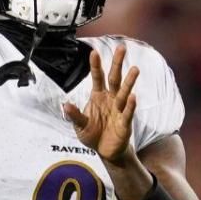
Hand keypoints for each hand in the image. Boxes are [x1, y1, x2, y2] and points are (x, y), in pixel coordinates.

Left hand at [63, 45, 138, 164]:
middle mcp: (111, 99)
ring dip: (129, 81)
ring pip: (124, 92)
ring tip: (135, 69)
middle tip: (122, 48)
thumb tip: (65, 106)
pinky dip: (130, 105)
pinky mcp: (125, 122)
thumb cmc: (93, 134)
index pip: (97, 77)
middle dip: (118, 63)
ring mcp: (119, 109)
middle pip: (115, 78)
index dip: (96, 65)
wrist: (105, 151)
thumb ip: (75, 116)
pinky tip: (133, 96)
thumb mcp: (80, 125)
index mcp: (98, 96)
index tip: (94, 52)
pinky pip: (128, 112)